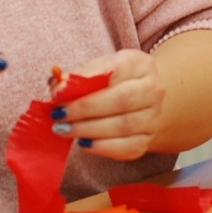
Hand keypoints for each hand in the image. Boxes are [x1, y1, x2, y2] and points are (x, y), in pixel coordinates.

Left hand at [50, 49, 165, 161]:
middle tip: (59, 115)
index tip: (59, 93)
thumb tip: (58, 86)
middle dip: (84, 109)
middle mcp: (152, 89)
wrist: (140, 101)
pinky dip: (103, 147)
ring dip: (89, 129)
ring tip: (64, 129)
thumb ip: (77, 77)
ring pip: (123, 126)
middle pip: (120, 100)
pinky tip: (83, 143)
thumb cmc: (112, 83)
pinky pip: (128, 148)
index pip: (113, 70)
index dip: (84, 82)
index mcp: (139, 64)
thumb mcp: (96, 70)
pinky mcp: (148, 140)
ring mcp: (154, 116)